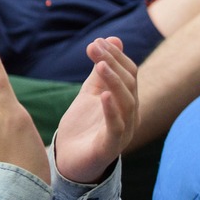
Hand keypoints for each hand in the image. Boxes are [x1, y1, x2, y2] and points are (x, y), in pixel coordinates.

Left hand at [52, 38, 139, 182]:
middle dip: (112, 63)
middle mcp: (130, 116)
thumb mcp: (91, 92)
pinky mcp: (110, 147)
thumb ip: (101, 70)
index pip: (129, 73)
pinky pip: (116, 127)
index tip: (97, 41)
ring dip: (113, 81)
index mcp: (127, 101)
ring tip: (99, 65)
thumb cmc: (83, 127)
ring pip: (126, 103)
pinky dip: (111, 110)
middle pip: (129, 84)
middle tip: (94, 47)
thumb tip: (113, 38)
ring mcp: (123, 132)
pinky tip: (103, 96)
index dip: (115, 56)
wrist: (69, 161)